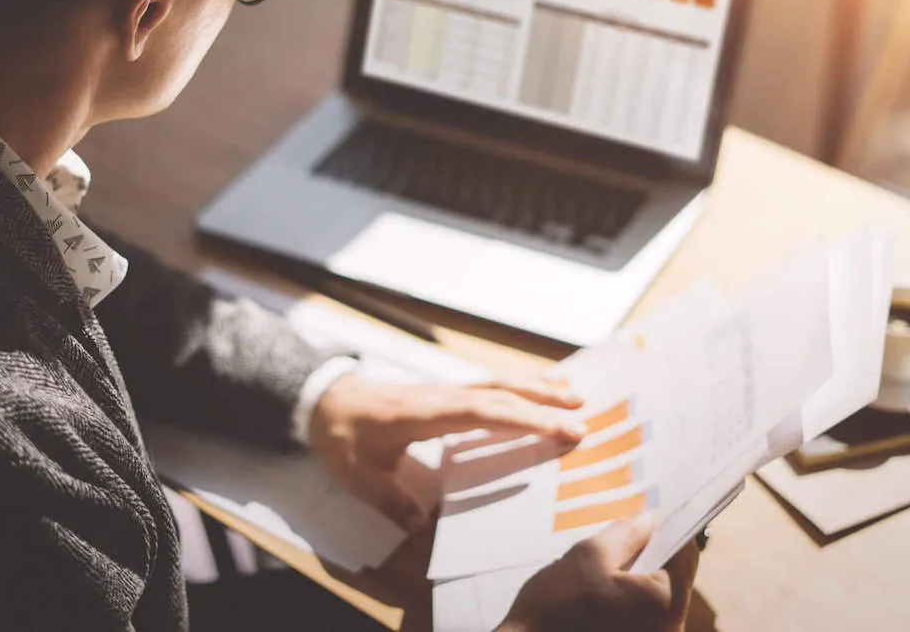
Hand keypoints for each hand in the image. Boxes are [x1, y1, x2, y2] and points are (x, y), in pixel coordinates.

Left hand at [309, 374, 585, 530]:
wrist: (326, 399)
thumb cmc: (343, 436)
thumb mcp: (358, 475)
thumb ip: (389, 499)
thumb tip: (419, 526)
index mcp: (426, 414)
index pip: (483, 413)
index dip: (522, 419)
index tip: (557, 428)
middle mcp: (443, 395)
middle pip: (500, 395)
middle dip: (543, 405)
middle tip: (584, 418)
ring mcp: (446, 390)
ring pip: (499, 383)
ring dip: (538, 388)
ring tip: (576, 394)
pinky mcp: (447, 392)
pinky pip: (490, 384)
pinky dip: (520, 384)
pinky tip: (541, 386)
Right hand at [500, 515, 699, 631]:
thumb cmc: (555, 608)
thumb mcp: (589, 556)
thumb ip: (626, 535)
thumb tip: (649, 520)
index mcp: (665, 604)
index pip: (685, 557)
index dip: (670, 529)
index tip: (654, 511)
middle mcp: (668, 630)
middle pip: (672, 579)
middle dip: (652, 552)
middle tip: (629, 528)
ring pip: (655, 600)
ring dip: (638, 576)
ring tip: (611, 556)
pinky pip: (641, 617)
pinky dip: (628, 599)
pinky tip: (603, 587)